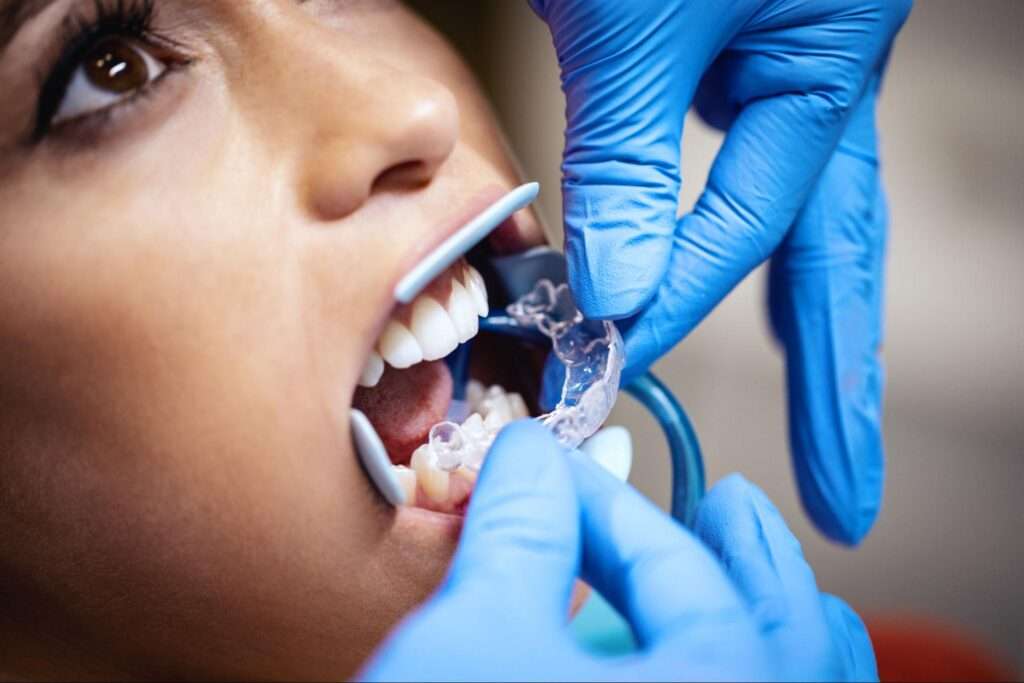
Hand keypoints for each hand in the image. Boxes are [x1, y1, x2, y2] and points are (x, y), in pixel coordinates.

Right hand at [359, 422, 876, 681]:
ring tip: (749, 573)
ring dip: (770, 621)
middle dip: (741, 554)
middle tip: (726, 503)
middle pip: (787, 628)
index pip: (671, 562)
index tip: (549, 466)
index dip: (599, 498)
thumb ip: (518, 533)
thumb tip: (526, 457)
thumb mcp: (478, 640)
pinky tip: (705, 663)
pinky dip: (755, 679)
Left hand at [530, 0, 910, 543]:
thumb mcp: (636, 17)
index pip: (746, 222)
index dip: (678, 293)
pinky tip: (747, 278)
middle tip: (847, 491)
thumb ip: (632, 149)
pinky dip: (746, 230)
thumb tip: (627, 285)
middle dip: (838, 378)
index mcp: (822, 61)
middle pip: (839, 252)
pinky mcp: (735, 46)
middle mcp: (820, 69)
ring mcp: (788, 59)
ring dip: (806, 315)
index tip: (615, 353)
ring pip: (805, 213)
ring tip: (825, 413)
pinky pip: (749, 162)